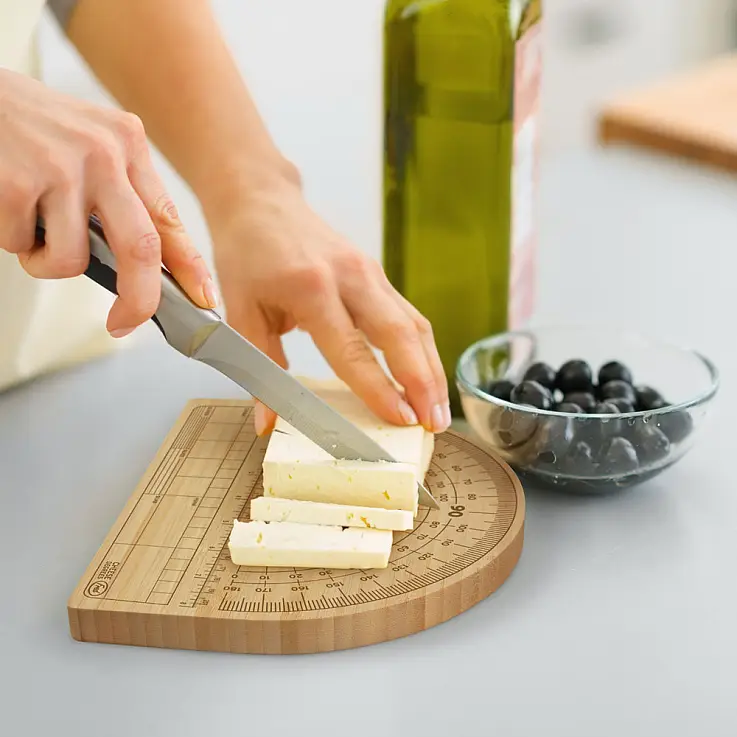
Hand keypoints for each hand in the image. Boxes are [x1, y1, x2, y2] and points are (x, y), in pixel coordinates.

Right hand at [0, 68, 216, 335]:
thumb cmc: (27, 127)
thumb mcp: (89, 145)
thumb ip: (119, 194)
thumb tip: (146, 265)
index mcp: (127, 145)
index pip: (168, 219)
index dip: (190, 267)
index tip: (204, 298)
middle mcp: (103, 153)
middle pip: (140, 248)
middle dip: (139, 299)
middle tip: (123, 322)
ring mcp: (60, 167)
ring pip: (73, 261)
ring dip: (46, 263)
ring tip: (30, 227)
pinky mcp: (17, 183)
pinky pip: (24, 247)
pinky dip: (12, 241)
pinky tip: (5, 205)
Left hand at [205, 175, 450, 435]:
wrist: (260, 200)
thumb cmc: (247, 253)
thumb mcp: (240, 311)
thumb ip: (259, 368)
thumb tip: (267, 421)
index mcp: (312, 288)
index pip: (352, 349)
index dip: (379, 388)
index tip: (399, 419)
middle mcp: (351, 277)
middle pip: (400, 334)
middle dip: (422, 383)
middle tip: (434, 423)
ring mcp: (370, 273)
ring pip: (414, 325)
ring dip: (431, 369)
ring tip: (439, 410)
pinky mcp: (378, 274)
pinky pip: (409, 315)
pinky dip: (422, 350)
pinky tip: (427, 376)